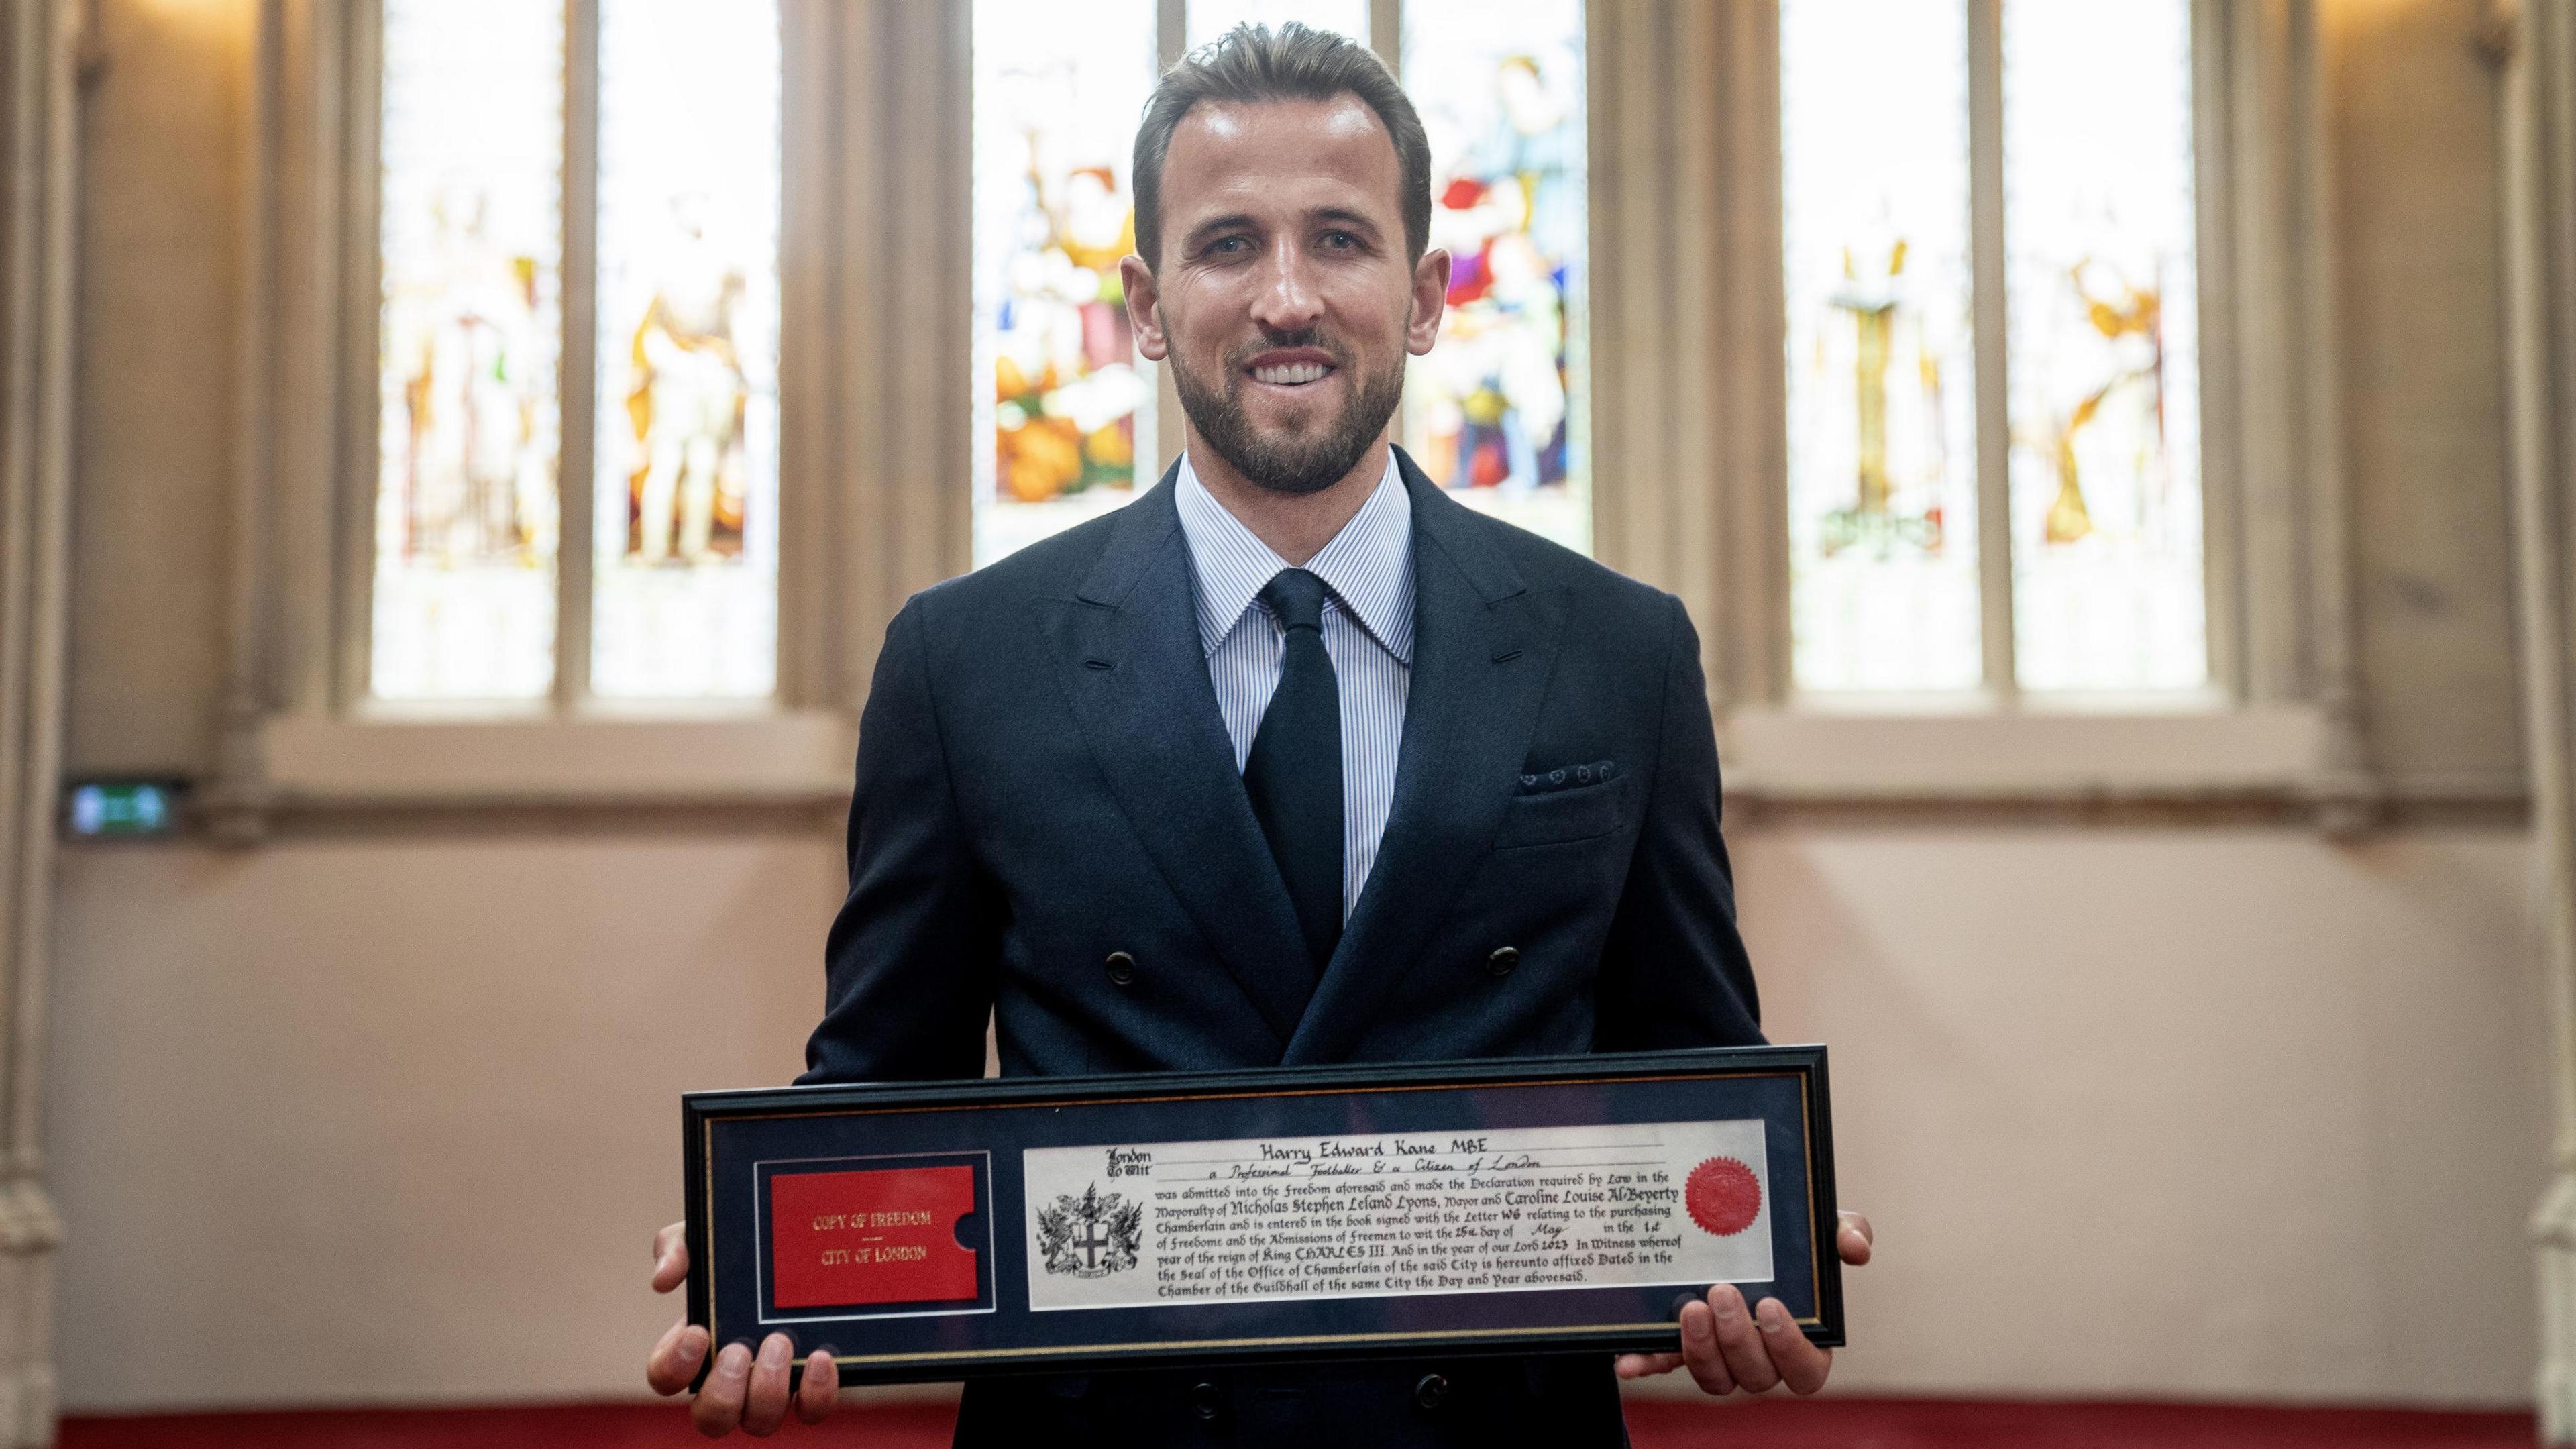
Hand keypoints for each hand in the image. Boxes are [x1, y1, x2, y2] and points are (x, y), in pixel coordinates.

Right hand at [646, 1221, 839, 1435]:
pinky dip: (815, 1393)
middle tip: (740, 1350)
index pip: (666, 1378)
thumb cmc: (746, 1252)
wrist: (810, 1247)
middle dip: (723, 1391)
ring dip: (767, 1391)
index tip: (698, 1333)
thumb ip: (679, 1246)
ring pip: (759, 1422)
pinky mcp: (812, 1387)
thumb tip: (663, 1279)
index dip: (673, 1367)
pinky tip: (821, 1358)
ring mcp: (771, 1388)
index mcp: (696, 1347)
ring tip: (780, 1343)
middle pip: (711, 1417)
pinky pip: (811, 1411)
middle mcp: (731, 1379)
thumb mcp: (709, 1237)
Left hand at [1612, 1209, 1871, 1395]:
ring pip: (1714, 1379)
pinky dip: (1646, 1365)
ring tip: (1689, 1307)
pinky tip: (1627, 1360)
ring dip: (1700, 1351)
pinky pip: (1663, 1365)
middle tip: (1722, 1293)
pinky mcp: (1679, 1347)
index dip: (1790, 1348)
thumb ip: (1847, 1231)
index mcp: (1800, 1340)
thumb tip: (1854, 1247)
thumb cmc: (1789, 1238)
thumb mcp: (1820, 1227)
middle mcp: (1760, 1356)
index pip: (1806, 1370)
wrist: (1733, 1224)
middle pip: (1755, 1376)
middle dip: (1737, 1339)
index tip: (1770, 1307)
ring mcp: (1718, 1355)